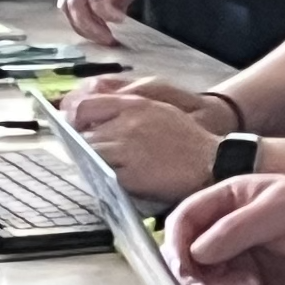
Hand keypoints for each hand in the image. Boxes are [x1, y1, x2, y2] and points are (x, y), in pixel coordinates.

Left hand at [58, 0, 154, 42]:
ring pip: (76, 4)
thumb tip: (110, 19)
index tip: (96, 32)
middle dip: (82, 28)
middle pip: (67, 3)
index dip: (77, 20)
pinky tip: (122, 19)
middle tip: (103, 39)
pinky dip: (107, 15)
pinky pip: (97, 0)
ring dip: (91, 27)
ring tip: (110, 36)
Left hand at [66, 81, 224, 200]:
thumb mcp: (159, 110)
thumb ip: (128, 110)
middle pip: (83, 133)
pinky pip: (102, 176)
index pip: (86, 105)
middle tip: (83, 154)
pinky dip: (99, 178)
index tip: (73, 127)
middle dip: (79, 144)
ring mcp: (127, 148)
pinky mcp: (130, 174)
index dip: (74, 117)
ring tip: (96, 168)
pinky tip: (105, 180)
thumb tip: (98, 118)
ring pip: (89, 154)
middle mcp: (127, 123)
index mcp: (134, 104)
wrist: (211, 162)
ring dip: (88, 162)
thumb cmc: (188, 140)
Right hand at [167, 174, 284, 284]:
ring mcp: (242, 254)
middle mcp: (230, 226)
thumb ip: (234, 229)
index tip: (184, 267)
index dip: (176, 244)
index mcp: (230, 199)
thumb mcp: (279, 210)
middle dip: (198, 274)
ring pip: (209, 279)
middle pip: (191, 255)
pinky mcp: (256, 279)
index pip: (185, 220)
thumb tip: (197, 251)